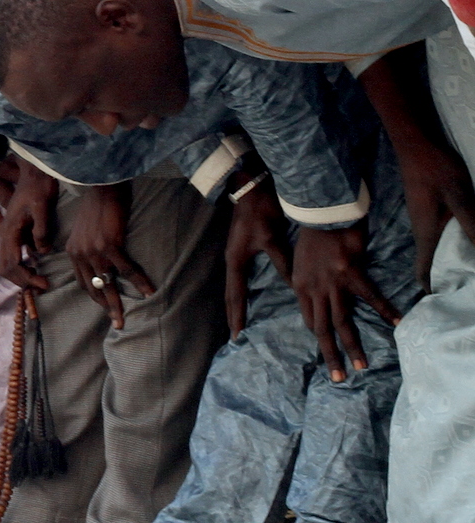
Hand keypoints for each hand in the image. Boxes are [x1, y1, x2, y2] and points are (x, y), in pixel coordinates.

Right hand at [0, 160, 62, 292]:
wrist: (35, 172)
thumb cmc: (39, 187)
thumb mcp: (42, 207)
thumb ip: (41, 230)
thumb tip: (41, 252)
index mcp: (10, 230)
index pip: (12, 263)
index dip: (26, 278)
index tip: (45, 283)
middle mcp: (5, 234)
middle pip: (5, 267)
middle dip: (21, 281)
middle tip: (42, 286)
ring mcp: (8, 233)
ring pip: (6, 263)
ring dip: (20, 276)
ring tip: (39, 281)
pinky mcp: (15, 232)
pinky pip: (12, 255)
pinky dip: (21, 267)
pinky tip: (36, 266)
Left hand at [61, 180, 151, 329]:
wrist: (103, 187)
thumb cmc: (98, 208)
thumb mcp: (85, 231)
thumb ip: (88, 248)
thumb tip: (101, 262)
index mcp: (73, 251)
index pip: (82, 281)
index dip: (94, 297)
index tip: (105, 309)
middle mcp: (80, 253)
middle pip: (93, 287)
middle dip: (105, 306)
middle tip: (116, 322)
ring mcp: (94, 250)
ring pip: (107, 283)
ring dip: (117, 303)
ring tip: (125, 318)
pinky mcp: (110, 244)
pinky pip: (126, 270)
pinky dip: (139, 282)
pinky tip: (149, 292)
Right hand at [223, 189, 285, 338]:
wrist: (250, 188)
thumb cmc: (260, 212)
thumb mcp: (271, 238)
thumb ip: (281, 262)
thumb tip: (292, 286)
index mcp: (237, 261)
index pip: (236, 295)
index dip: (237, 314)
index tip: (237, 334)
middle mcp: (232, 261)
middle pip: (231, 294)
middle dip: (232, 314)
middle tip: (234, 335)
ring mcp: (234, 255)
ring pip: (234, 286)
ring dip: (235, 304)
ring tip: (237, 321)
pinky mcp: (240, 250)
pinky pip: (239, 278)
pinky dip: (241, 292)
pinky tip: (246, 296)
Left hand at [281, 219, 399, 381]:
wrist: (319, 211)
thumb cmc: (312, 235)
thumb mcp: (300, 262)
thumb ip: (307, 282)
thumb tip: (315, 299)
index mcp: (300, 286)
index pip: (310, 320)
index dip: (320, 338)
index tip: (328, 354)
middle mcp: (313, 289)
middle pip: (322, 328)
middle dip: (331, 354)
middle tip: (339, 377)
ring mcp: (332, 282)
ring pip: (342, 321)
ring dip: (352, 345)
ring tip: (361, 366)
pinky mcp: (350, 272)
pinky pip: (370, 296)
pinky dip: (385, 311)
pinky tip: (397, 324)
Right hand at [402, 144, 474, 282]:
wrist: (416, 145)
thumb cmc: (436, 171)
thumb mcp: (459, 198)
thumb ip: (472, 226)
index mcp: (425, 233)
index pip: (423, 269)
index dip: (432, 288)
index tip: (444, 302)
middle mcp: (422, 230)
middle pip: (430, 263)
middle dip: (445, 278)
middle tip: (464, 287)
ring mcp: (424, 219)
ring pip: (436, 249)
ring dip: (450, 261)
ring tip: (468, 270)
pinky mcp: (429, 210)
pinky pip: (440, 236)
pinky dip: (452, 246)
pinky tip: (465, 243)